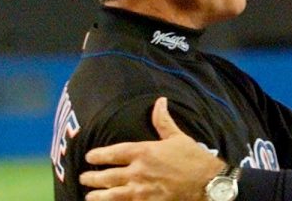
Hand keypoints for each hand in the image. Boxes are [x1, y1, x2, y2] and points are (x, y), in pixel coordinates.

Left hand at [80, 97, 225, 200]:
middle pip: (108, 176)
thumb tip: (160, 101)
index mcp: (145, 152)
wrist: (207, 183)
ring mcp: (142, 191)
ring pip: (112, 195)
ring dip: (98, 196)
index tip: (90, 156)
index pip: (115, 153)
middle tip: (84, 177)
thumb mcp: (178, 137)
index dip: (99, 155)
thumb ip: (163, 120)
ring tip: (89, 196)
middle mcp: (139, 172)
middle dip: (93, 178)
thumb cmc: (193, 159)